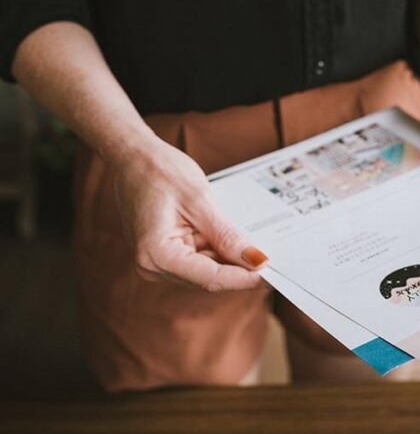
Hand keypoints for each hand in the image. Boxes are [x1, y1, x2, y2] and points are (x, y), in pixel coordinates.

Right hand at [109, 136, 268, 291]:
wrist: (133, 156)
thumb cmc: (159, 170)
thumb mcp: (199, 199)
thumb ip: (226, 235)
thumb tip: (255, 259)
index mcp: (156, 254)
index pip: (209, 277)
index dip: (243, 277)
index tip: (271, 272)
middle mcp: (152, 266)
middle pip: (208, 276)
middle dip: (239, 267)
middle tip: (273, 255)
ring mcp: (156, 262)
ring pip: (205, 268)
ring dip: (229, 256)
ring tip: (253, 238)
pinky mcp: (164, 254)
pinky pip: (198, 257)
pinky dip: (217, 247)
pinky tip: (232, 234)